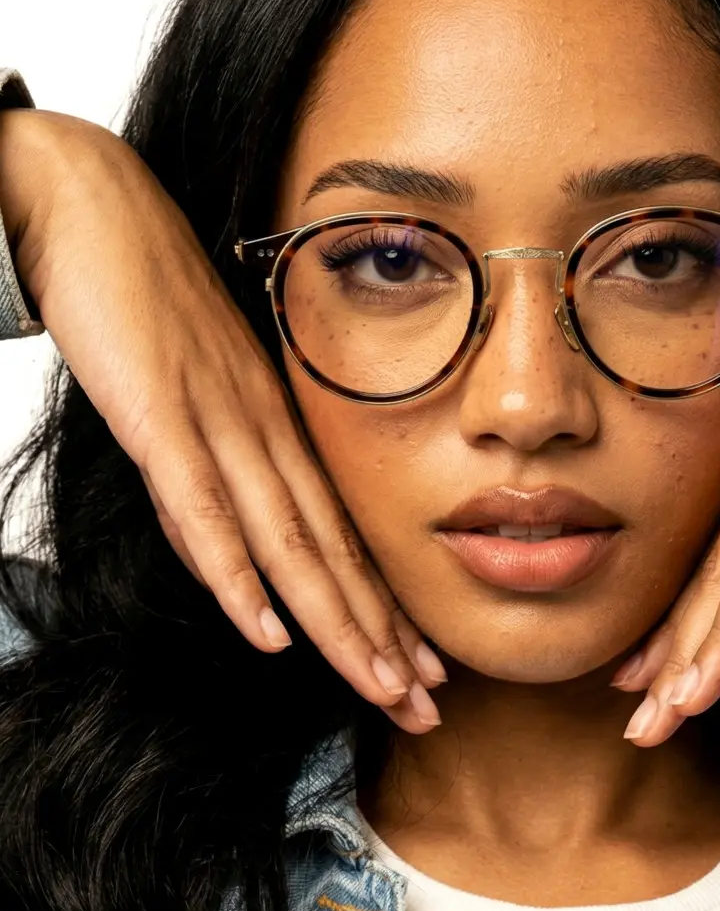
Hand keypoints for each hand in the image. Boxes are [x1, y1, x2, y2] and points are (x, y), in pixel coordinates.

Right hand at [0, 108, 444, 732]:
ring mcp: (218, 424)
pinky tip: (269, 630)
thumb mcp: (207, 384)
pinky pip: (203, 507)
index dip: (382, 604)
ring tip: (383, 686)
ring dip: (337, 623)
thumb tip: (250, 507)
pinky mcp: (161, 414)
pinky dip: (237, 573)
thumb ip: (231, 446)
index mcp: (280, 427)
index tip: (421, 662)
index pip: (342, 533)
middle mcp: (266, 433)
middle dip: (382, 635)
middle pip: (333, 552)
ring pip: (290, 542)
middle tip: (429, 701)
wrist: (98, 209)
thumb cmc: (153, 298)